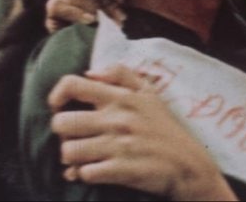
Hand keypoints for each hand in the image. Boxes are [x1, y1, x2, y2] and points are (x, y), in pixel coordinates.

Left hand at [48, 65, 232, 200]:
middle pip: (61, 123)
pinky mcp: (121, 170)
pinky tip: (91, 171)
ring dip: (72, 158)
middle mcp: (117, 119)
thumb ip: (120, 73)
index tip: (60, 107)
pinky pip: (83, 173)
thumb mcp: (149, 93)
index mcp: (121, 97)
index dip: (56, 96)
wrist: (189, 166)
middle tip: (75, 138)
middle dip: (63, 134)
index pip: (71, 85)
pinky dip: (82, 174)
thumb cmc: (165, 129)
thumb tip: (89, 72)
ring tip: (82, 157)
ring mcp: (118, 145)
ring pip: (68, 151)